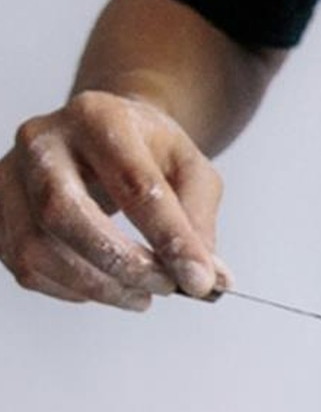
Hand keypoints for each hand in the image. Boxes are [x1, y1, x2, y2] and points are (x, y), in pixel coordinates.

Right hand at [0, 90, 225, 309]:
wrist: (105, 135)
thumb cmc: (149, 152)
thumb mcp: (191, 171)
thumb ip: (199, 221)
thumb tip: (210, 278)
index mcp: (99, 117)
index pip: (134, 183)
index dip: (169, 238)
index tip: (200, 280)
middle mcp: (42, 140)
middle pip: (64, 212)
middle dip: (121, 263)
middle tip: (166, 287)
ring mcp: (10, 175)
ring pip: (37, 247)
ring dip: (98, 285)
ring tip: (143, 294)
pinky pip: (26, 266)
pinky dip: (72, 289)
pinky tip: (107, 285)